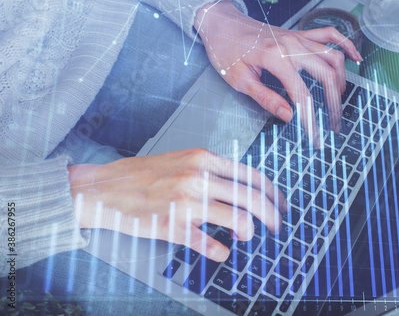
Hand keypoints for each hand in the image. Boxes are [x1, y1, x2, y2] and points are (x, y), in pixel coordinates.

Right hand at [69, 148, 286, 261]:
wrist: (106, 187)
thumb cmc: (143, 174)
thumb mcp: (182, 161)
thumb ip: (211, 173)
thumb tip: (239, 190)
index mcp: (202, 159)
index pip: (250, 175)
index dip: (272, 192)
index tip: (278, 204)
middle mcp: (197, 177)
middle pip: (250, 197)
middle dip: (271, 214)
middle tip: (275, 225)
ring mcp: (186, 201)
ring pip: (237, 218)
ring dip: (250, 231)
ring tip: (248, 235)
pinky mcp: (173, 225)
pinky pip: (207, 242)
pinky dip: (221, 250)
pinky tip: (223, 251)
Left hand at [195, 1, 361, 146]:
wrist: (221, 24)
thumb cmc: (226, 49)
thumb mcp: (240, 80)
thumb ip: (266, 99)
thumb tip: (288, 116)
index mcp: (276, 58)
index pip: (302, 95)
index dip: (311, 119)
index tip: (316, 136)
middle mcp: (292, 45)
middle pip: (326, 75)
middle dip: (333, 102)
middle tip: (333, 122)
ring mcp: (298, 37)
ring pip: (333, 56)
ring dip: (341, 79)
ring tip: (338, 100)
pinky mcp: (299, 34)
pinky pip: (330, 35)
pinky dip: (346, 45)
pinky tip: (354, 58)